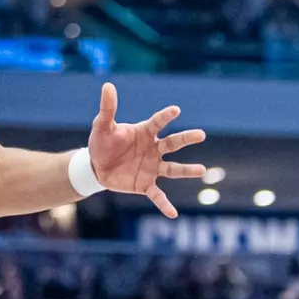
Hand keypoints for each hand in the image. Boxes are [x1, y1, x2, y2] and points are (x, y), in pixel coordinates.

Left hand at [86, 81, 205, 218]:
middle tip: (201, 134)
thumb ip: (107, 108)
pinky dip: (165, 204)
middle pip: (172, 143)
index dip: (165, 116)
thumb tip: (107, 85)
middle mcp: (153, 149)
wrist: (96, 166)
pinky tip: (173, 213)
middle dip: (186, 138)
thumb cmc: (102, 142)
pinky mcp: (145, 184)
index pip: (157, 122)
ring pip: (172, 169)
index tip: (175, 110)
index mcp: (144, 132)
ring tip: (201, 170)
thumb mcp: (102, 126)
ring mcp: (151, 168)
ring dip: (186, 170)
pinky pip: (157, 195)